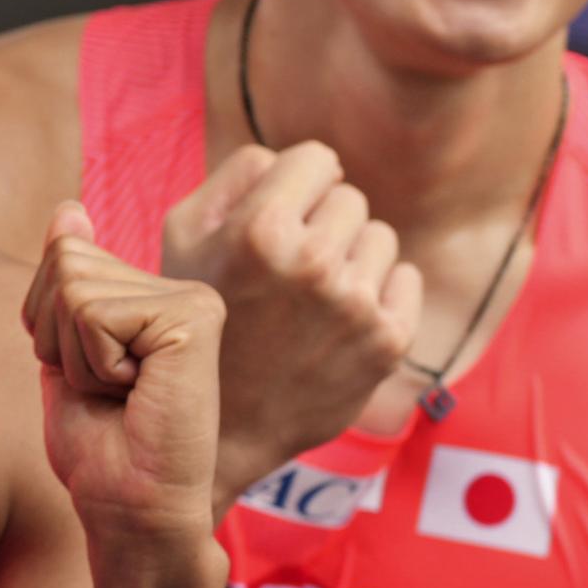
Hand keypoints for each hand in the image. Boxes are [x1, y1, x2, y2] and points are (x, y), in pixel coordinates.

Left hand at [23, 203, 225, 551]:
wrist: (132, 508)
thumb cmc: (100, 447)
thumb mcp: (66, 354)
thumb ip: (66, 286)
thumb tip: (69, 210)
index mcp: (155, 294)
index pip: (62, 253)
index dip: (47, 323)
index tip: (91, 376)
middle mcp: (181, 289)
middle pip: (64, 263)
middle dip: (58, 337)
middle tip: (105, 390)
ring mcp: (192, 300)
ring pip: (74, 289)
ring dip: (77, 358)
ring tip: (122, 395)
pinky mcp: (193, 319)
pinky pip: (94, 316)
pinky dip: (93, 366)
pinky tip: (136, 395)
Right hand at [160, 143, 420, 502]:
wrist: (223, 428)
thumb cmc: (200, 320)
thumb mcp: (182, 236)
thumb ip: (233, 177)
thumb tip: (289, 159)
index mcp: (261, 228)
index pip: (318, 158)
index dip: (298, 183)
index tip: (282, 212)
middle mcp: (313, 262)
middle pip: (350, 198)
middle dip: (322, 222)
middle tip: (289, 266)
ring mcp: (357, 304)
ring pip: (379, 237)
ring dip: (351, 258)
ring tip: (311, 297)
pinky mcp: (389, 341)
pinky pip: (405, 279)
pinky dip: (380, 293)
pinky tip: (340, 320)